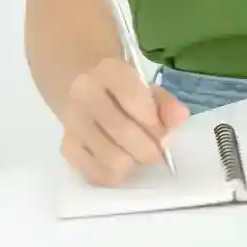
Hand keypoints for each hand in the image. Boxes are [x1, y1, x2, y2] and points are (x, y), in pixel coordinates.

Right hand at [60, 56, 189, 186]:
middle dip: (149, 148)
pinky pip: (96, 174)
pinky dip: (115, 174)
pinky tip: (121, 163)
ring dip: (132, 163)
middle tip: (157, 150)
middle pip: (123, 131)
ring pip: (111, 158)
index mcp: (108, 71)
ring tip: (137, 155)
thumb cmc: (125, 92)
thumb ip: (166, 103)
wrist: (86, 93)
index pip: (134, 98)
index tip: (164, 131)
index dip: (154, 122)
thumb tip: (180, 119)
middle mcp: (84, 94)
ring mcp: (72, 122)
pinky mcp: (67, 147)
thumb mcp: (148, 89)